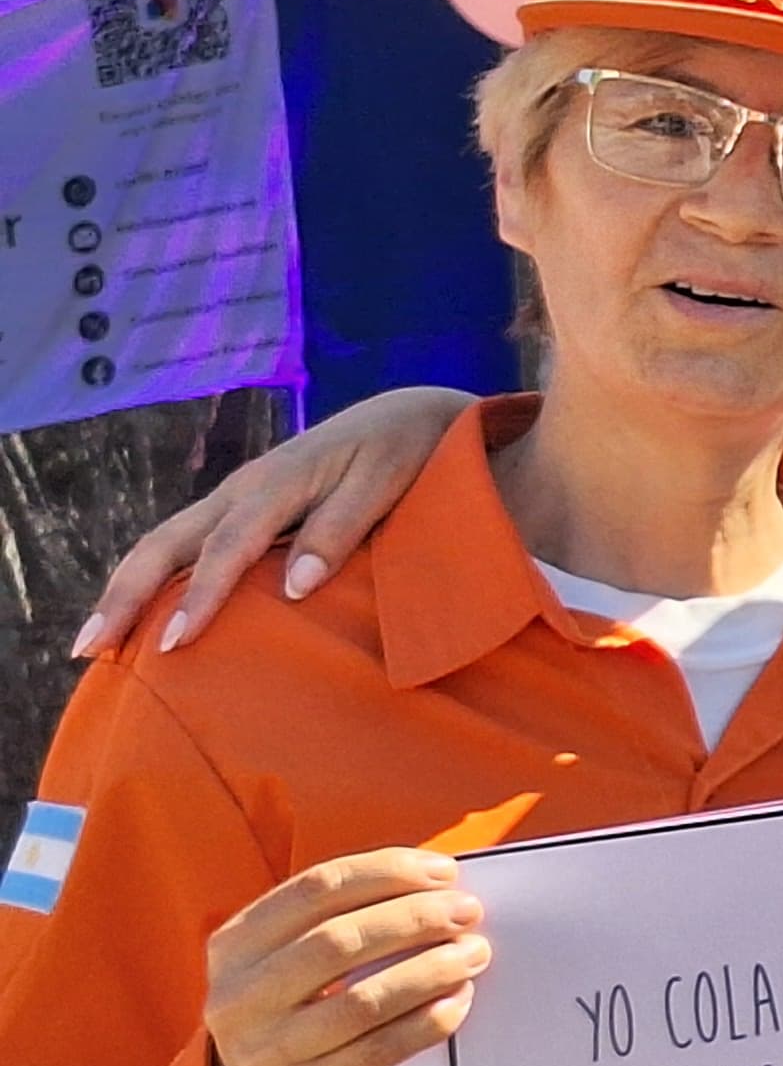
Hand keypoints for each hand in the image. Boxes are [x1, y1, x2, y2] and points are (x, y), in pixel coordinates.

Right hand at [78, 386, 472, 656]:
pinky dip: (155, 577)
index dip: (199, 595)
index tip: (174, 643)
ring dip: (126, 589)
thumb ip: (340, 528)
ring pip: (166, 542)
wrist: (410, 414)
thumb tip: (297, 587)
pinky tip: (142, 615)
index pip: (226, 547)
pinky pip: (187, 543)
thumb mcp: (384, 483)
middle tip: (89, 650)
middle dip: (125, 595)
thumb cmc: (404, 452)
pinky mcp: (244, 507)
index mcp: (277, 483)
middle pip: (167, 542)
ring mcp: (237, 498)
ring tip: (94, 643)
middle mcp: (243, 489)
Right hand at [203, 848, 487, 1065]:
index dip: (386, 873)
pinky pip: (378, 1053)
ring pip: (362, 1001)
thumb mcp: (288, 953)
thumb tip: (437, 884)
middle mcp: (240, 995)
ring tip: (473, 953)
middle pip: (339, 941)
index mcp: (235, 943)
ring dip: (430, 971)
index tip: (444, 872)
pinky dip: (426, 1023)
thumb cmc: (296, 1000)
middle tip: (467, 912)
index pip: (316, 889)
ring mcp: (266, 1049)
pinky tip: (458, 1000)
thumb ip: (344, 915)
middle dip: (415, 919)